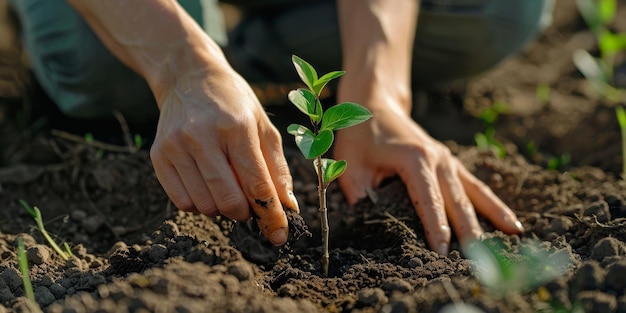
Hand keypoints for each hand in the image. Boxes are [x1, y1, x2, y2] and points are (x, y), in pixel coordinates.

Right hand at [149, 67, 298, 245]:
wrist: (188, 76)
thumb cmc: (233, 104)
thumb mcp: (263, 126)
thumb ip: (277, 168)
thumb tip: (287, 208)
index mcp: (236, 126)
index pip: (256, 184)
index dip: (271, 214)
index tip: (279, 234)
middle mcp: (202, 135)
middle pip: (229, 200)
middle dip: (245, 213)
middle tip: (249, 203)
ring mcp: (176, 146)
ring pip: (204, 206)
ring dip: (221, 208)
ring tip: (227, 187)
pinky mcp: (158, 155)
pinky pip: (182, 202)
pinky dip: (199, 204)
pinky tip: (206, 185)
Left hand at [334, 88, 523, 254]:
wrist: (375, 105)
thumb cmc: (360, 137)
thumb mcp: (349, 165)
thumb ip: (358, 194)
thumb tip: (369, 224)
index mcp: (414, 159)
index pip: (429, 200)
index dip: (436, 228)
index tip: (441, 253)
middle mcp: (438, 158)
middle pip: (458, 200)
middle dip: (469, 232)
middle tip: (479, 261)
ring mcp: (448, 160)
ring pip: (475, 192)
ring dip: (493, 216)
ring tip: (514, 238)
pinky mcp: (450, 163)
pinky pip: (476, 187)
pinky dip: (493, 205)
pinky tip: (510, 223)